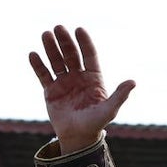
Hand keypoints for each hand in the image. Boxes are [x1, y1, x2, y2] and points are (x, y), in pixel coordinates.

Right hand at [28, 26, 135, 154]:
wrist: (78, 138)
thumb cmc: (95, 124)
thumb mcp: (109, 110)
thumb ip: (120, 95)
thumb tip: (133, 82)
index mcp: (93, 78)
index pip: (89, 55)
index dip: (84, 42)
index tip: (79, 30)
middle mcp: (78, 77)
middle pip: (71, 55)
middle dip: (65, 41)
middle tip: (58, 28)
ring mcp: (64, 82)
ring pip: (56, 61)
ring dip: (51, 48)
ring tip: (45, 34)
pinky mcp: (51, 91)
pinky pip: (43, 75)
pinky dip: (38, 65)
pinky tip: (33, 54)